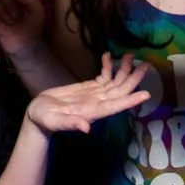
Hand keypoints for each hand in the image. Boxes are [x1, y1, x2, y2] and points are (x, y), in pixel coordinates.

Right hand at [27, 53, 149, 133]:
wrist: (38, 114)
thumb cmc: (44, 120)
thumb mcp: (54, 121)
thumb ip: (70, 124)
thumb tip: (86, 128)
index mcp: (92, 112)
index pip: (115, 106)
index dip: (131, 100)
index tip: (146, 94)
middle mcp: (98, 103)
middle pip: (120, 90)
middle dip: (133, 79)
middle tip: (146, 65)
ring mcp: (94, 95)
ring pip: (114, 82)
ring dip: (124, 69)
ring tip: (131, 55)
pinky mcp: (88, 88)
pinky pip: (103, 76)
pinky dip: (108, 66)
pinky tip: (109, 55)